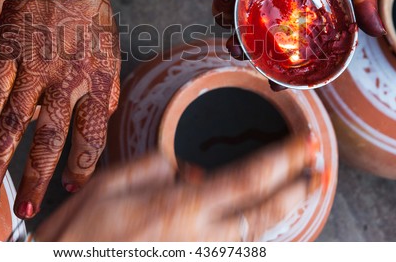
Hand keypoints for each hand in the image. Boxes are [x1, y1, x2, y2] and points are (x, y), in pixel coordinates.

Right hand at [0, 0, 119, 218]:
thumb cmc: (90, 16)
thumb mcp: (112, 52)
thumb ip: (106, 90)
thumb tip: (97, 124)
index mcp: (98, 79)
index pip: (91, 135)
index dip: (82, 166)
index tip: (73, 188)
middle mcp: (67, 78)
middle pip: (51, 139)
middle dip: (37, 178)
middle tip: (27, 209)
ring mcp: (34, 66)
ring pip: (15, 123)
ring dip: (0, 162)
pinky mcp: (6, 52)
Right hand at [35, 136, 313, 240]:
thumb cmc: (79, 232)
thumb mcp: (112, 182)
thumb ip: (156, 169)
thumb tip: (190, 172)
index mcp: (180, 206)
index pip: (249, 178)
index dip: (285, 160)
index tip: (307, 144)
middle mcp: (196, 237)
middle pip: (263, 215)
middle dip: (295, 192)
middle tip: (317, 173)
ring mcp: (195, 257)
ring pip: (250, 238)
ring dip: (275, 216)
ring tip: (292, 195)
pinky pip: (225, 249)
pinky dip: (243, 236)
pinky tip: (246, 224)